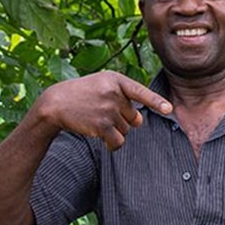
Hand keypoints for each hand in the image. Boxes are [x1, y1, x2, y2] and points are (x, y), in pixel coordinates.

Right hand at [35, 71, 172, 150]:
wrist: (56, 103)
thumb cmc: (82, 94)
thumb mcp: (102, 85)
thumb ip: (123, 97)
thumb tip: (140, 121)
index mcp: (116, 80)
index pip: (140, 91)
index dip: (155, 101)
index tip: (168, 109)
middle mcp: (114, 93)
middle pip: (134, 117)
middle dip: (123, 120)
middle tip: (103, 113)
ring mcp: (107, 110)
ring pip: (126, 130)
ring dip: (115, 131)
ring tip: (97, 120)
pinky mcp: (101, 126)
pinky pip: (118, 141)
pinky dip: (112, 144)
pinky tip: (102, 139)